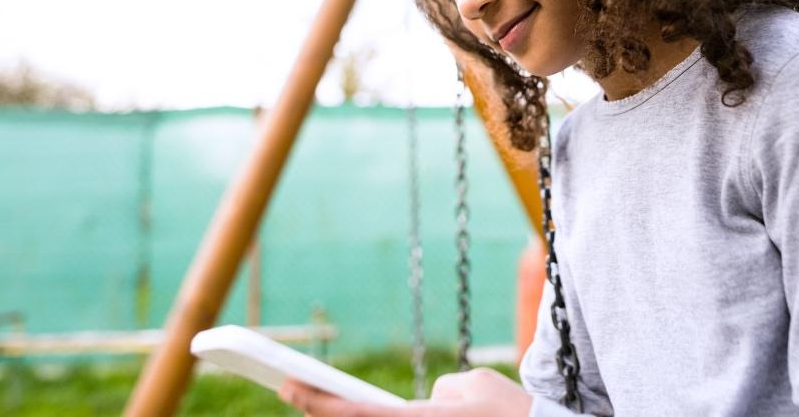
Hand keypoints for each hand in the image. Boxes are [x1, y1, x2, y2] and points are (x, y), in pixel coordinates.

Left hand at [278, 367, 534, 416]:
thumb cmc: (511, 411)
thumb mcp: (474, 384)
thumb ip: (439, 390)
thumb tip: (428, 402)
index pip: (355, 415)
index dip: (317, 402)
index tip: (288, 386)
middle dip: (321, 411)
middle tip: (291, 389)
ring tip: (320, 400)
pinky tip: (361, 411)